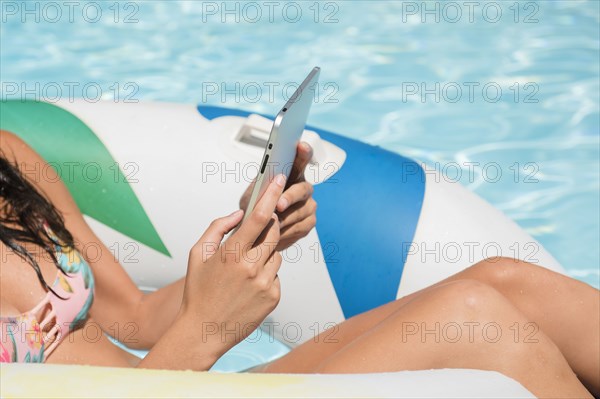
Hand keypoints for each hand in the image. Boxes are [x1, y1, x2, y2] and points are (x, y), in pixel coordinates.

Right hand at [180, 174, 285, 358]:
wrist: (203, 331)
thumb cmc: (198, 292)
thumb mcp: (197, 254)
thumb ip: (217, 227)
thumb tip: (237, 213)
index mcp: (231, 253)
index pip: (259, 217)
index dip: (271, 195)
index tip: (278, 180)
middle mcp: (251, 267)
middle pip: (273, 232)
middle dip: (269, 225)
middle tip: (257, 230)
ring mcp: (265, 283)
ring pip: (276, 254)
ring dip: (265, 253)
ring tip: (244, 269)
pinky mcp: (273, 297)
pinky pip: (276, 275)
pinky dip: (266, 274)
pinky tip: (248, 286)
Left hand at [240, 142, 316, 250]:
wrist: (256, 230)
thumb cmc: (255, 207)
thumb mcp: (252, 194)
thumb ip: (261, 186)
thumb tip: (268, 181)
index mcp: (291, 174)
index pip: (301, 159)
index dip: (303, 152)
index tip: (300, 145)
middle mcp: (304, 188)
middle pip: (303, 189)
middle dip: (290, 196)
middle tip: (278, 204)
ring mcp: (309, 205)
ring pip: (301, 211)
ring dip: (284, 218)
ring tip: (270, 223)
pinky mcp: (309, 222)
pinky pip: (301, 227)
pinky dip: (287, 231)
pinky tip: (277, 233)